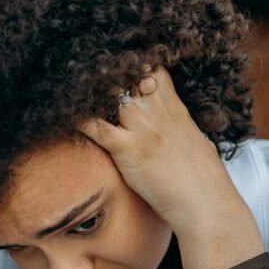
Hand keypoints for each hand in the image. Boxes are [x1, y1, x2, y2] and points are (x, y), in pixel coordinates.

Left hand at [79, 66, 263, 268]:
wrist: (206, 204)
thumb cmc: (204, 181)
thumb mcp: (196, 142)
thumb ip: (181, 129)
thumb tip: (179, 130)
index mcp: (174, 108)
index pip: (153, 69)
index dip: (134, 64)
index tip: (117, 65)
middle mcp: (157, 111)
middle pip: (129, 73)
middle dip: (108, 71)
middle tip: (84, 70)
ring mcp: (142, 128)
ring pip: (109, 94)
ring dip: (88, 92)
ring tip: (69, 86)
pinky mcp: (128, 149)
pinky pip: (96, 127)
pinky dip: (78, 121)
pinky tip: (62, 116)